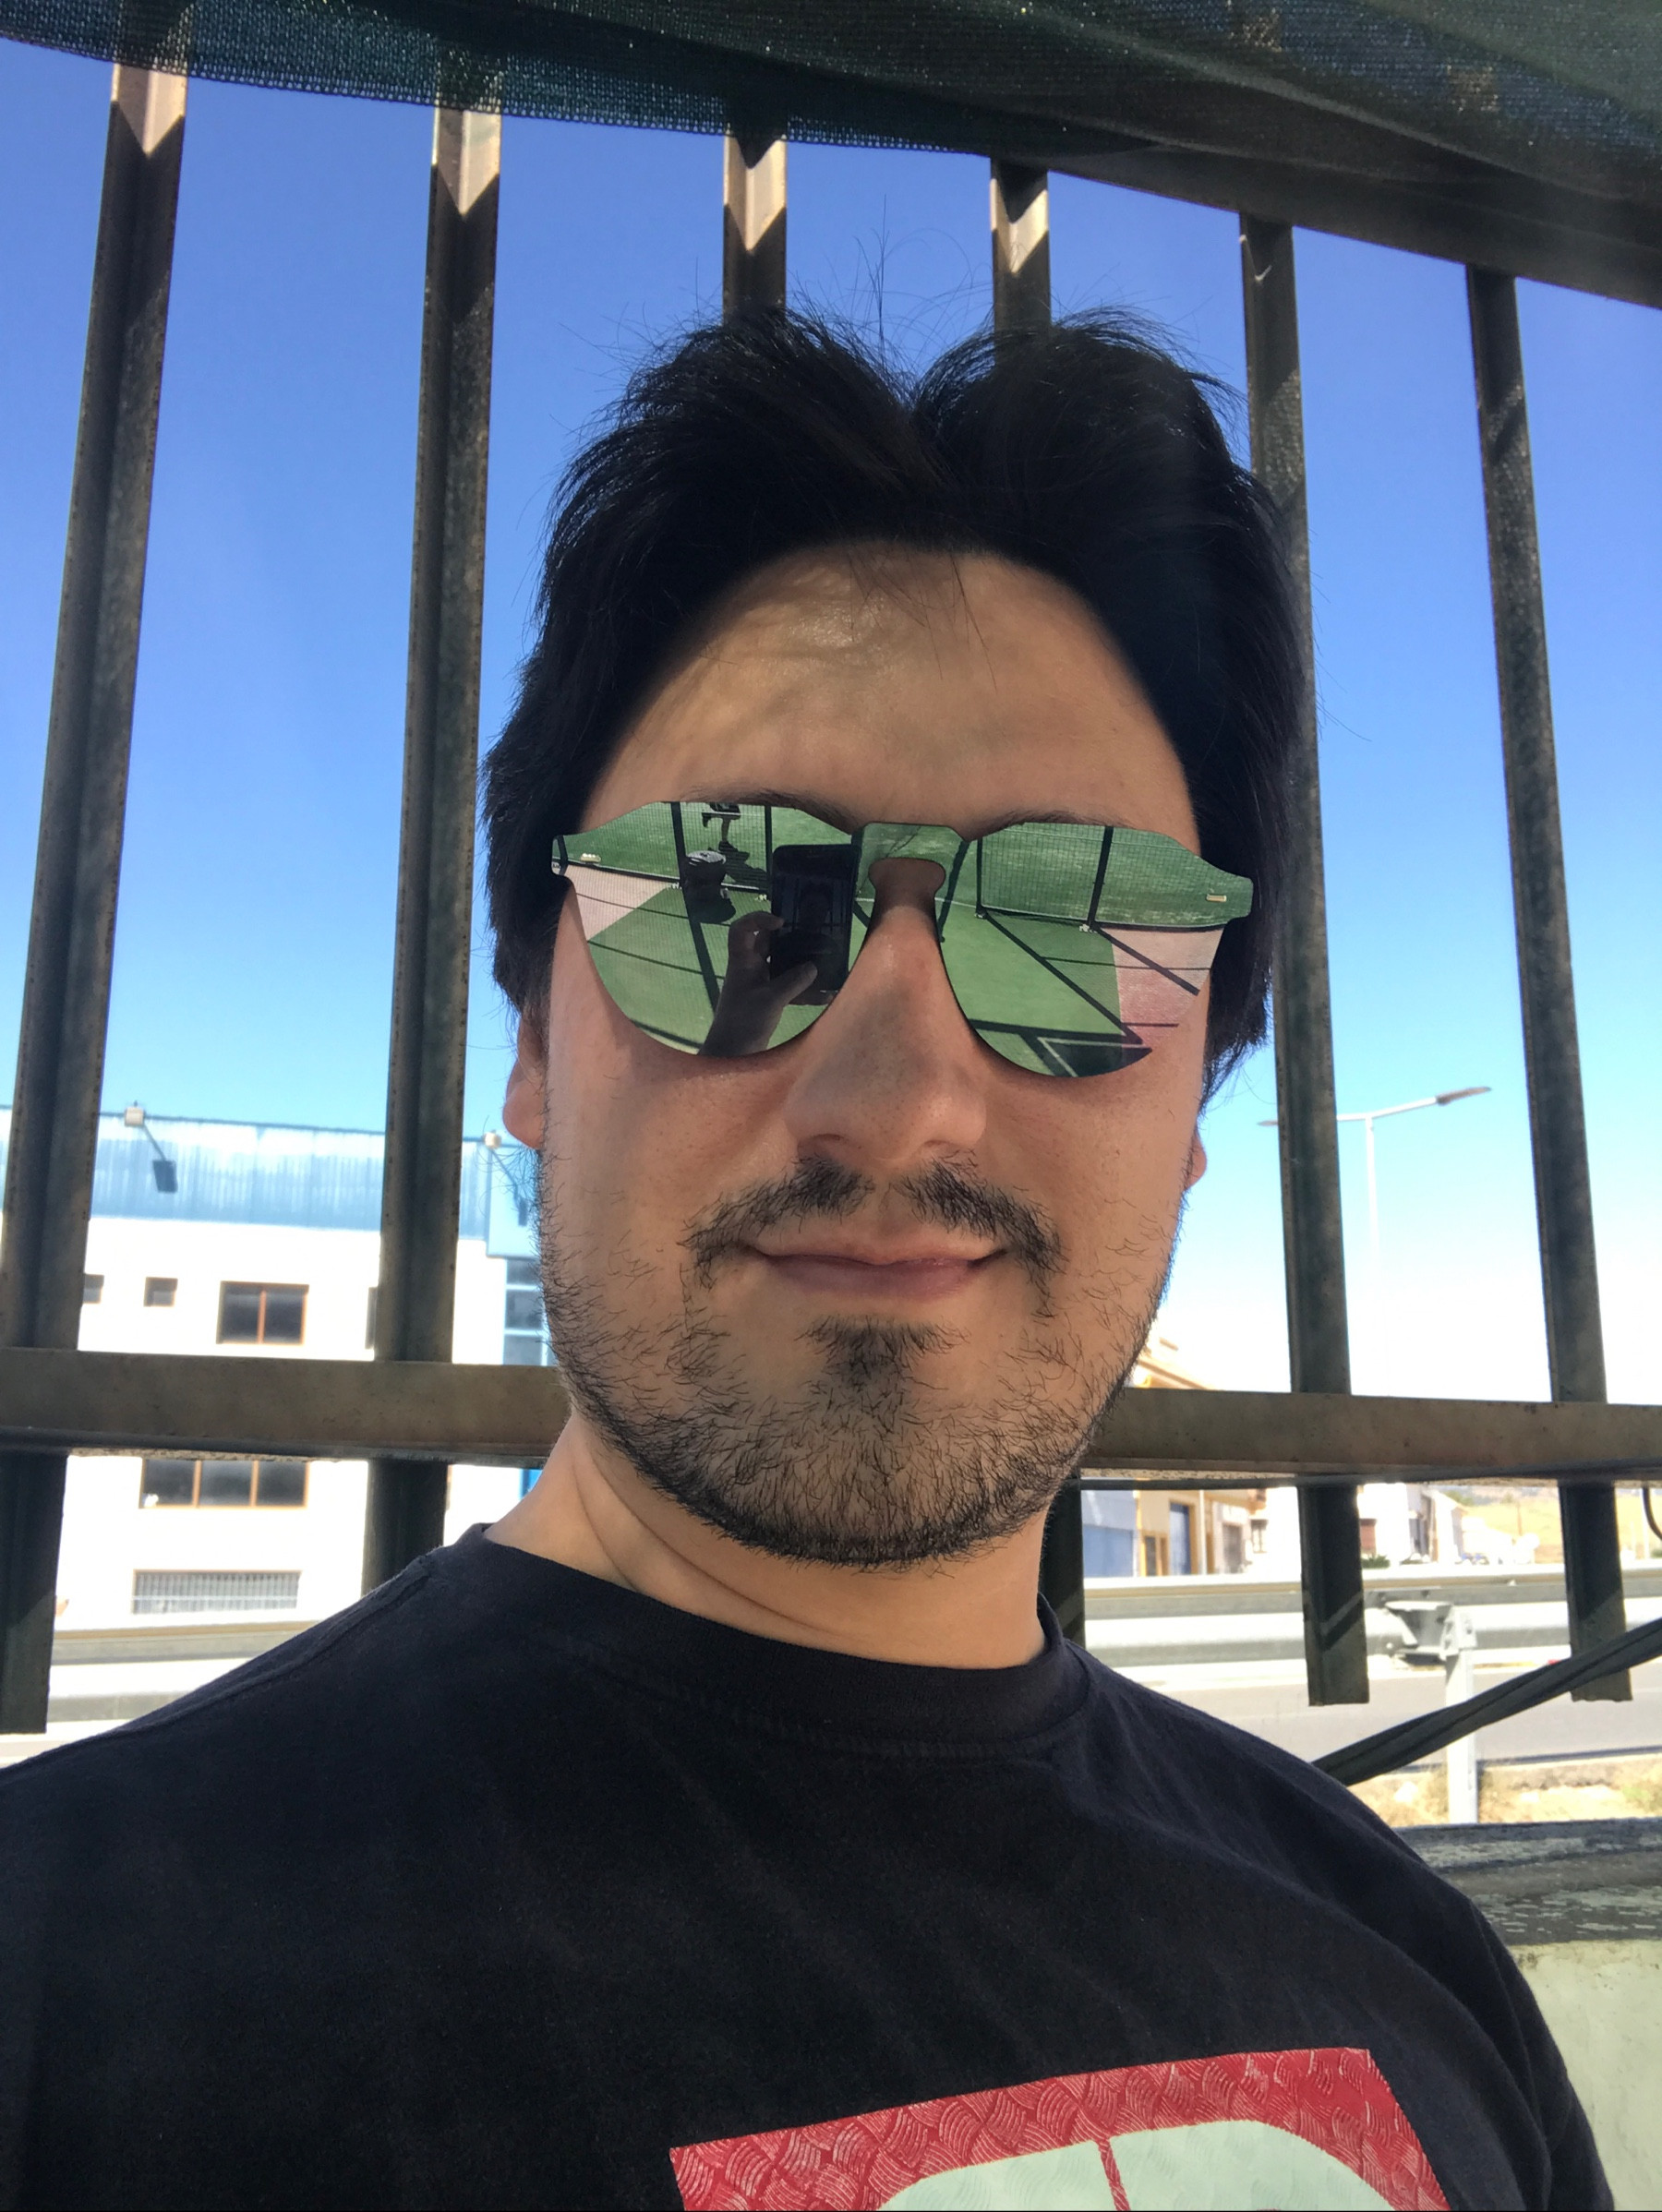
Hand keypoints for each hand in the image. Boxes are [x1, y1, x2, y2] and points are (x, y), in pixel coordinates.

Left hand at [699, 912, 819, 1056]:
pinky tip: (827, 997)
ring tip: (825, 962)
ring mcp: (759, 986)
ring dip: (801, 966)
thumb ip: (793, 981)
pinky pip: (789, 990)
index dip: (758, 919)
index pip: (741, 929)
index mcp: (741, 963)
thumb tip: (813, 967)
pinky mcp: (768, 1002)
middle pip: (767, 945)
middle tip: (811, 935)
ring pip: (781, 967)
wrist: (733, 1056)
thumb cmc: (743, 1023)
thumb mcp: (771, 1000)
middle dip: (789, 939)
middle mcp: (749, 970)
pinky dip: (806, 992)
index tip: (781, 923)